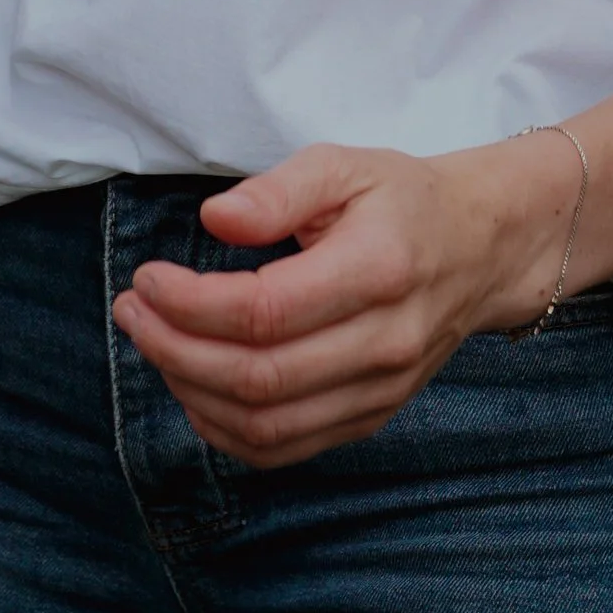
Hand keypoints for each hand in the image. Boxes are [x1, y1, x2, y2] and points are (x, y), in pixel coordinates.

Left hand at [111, 131, 588, 466]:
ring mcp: (381, 392)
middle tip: (132, 310)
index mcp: (379, 271)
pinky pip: (288, 447)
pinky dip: (226, 430)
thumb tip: (214, 219)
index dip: (192, 304)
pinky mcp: (372, 417)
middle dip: (175, 349)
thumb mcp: (344, 165)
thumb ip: (277, 189)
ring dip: (192, 392)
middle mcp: (385, 344)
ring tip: (152, 342)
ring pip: (268, 426)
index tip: (147, 277)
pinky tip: (192, 386)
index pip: (266, 312)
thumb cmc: (401, 200)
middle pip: (260, 378)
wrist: (480, 250)